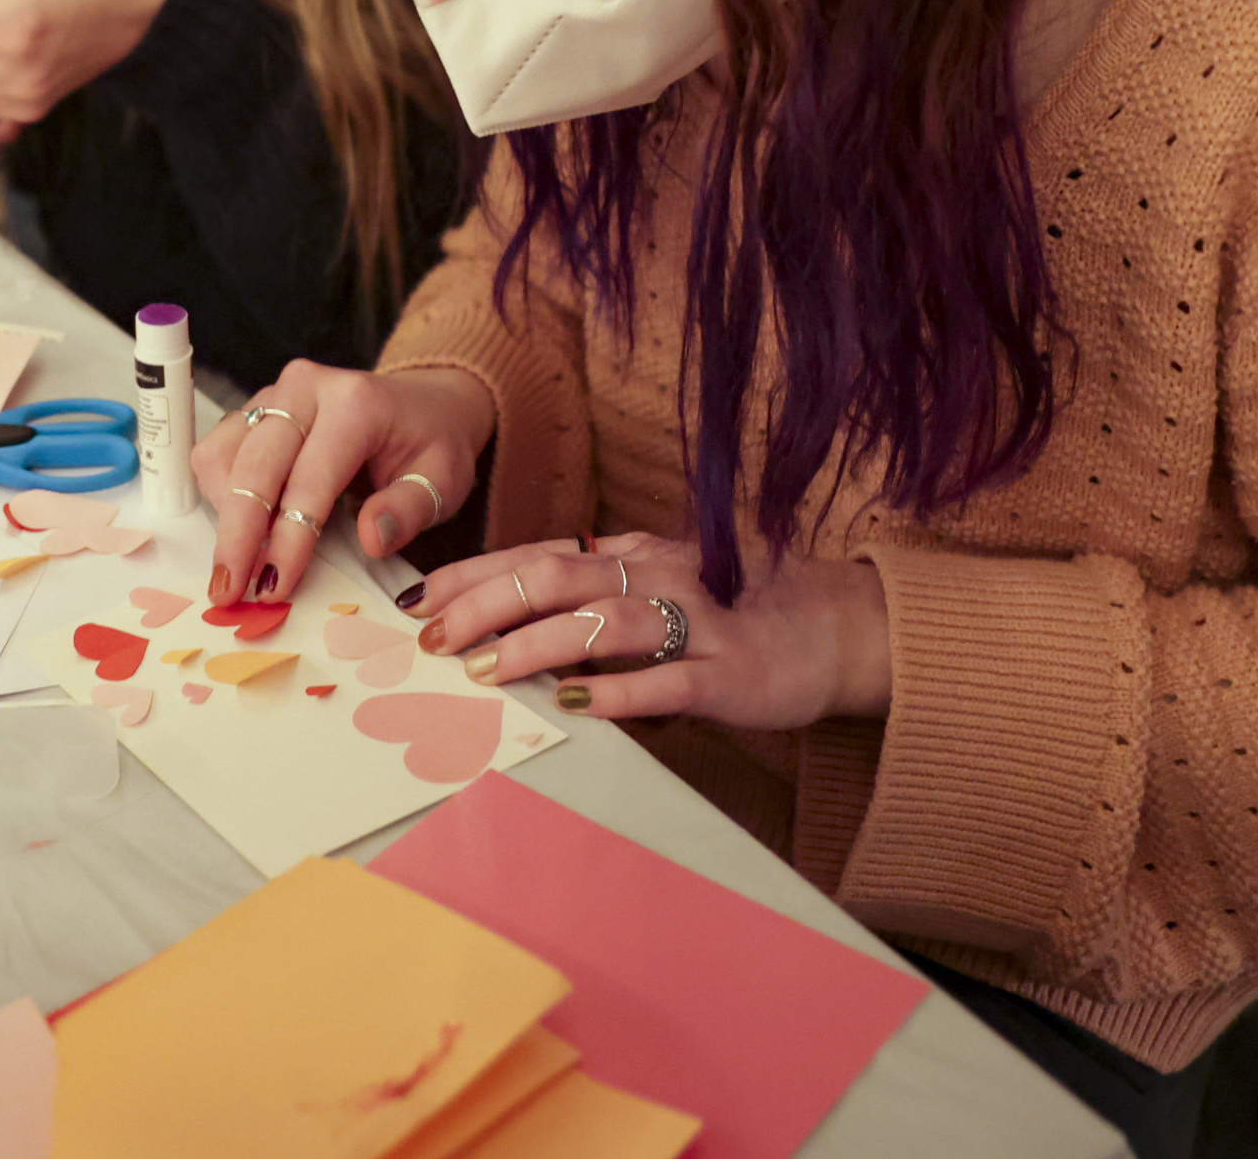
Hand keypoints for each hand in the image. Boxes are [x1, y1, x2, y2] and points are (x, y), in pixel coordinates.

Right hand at [193, 361, 494, 604]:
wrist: (423, 402)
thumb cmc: (430, 442)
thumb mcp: (444, 479)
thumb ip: (410, 510)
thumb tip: (372, 540)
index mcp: (355, 402)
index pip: (309, 478)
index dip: (288, 538)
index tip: (276, 587)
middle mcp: (305, 388)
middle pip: (253, 466)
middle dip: (238, 535)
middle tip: (230, 590)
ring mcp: (273, 394)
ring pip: (223, 457)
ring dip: (224, 517)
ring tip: (239, 566)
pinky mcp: (254, 409)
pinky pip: (216, 451)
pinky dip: (220, 496)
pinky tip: (243, 531)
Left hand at [403, 533, 894, 729]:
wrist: (841, 627)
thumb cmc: (738, 613)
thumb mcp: (660, 592)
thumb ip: (593, 603)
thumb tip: (502, 626)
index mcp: (634, 553)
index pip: (535, 554)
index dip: (470, 575)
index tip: (415, 602)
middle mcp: (660, 573)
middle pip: (556, 576)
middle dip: (485, 605)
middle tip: (436, 641)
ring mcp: (698, 620)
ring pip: (603, 621)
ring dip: (536, 644)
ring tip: (485, 669)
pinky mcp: (730, 672)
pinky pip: (666, 681)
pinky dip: (617, 691)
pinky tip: (574, 705)